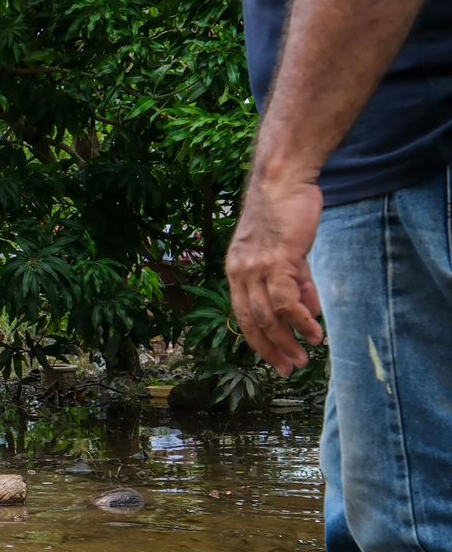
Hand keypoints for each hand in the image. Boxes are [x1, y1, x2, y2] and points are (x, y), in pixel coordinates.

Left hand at [226, 174, 325, 375]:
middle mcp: (240, 273)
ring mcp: (255, 268)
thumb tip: (310, 313)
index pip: (242, 315)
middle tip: (288, 369)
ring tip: (304, 357)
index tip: (274, 359)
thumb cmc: (285, 213)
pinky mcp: (276, 261)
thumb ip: (296, 282)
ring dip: (287, 340)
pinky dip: (301, 320)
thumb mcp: (286, 253)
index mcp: (236, 272)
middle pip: (252, 321)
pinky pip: (286, 300)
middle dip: (270, 349)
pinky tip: (314, 332)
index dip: (258, 340)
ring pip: (268, 315)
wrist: (282, 182)